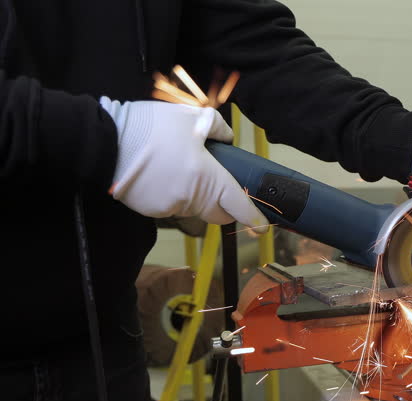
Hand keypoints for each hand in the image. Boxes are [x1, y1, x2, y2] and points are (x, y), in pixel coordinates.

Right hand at [99, 97, 267, 232]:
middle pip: (217, 212)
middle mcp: (190, 198)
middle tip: (215, 180)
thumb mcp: (190, 117)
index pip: (237, 204)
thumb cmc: (150, 127)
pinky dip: (171, 193)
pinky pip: (170, 205)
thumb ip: (217, 128)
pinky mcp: (149, 210)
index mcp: (207, 177)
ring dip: (192, 192)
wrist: (103, 140)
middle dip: (223, 203)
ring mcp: (168, 207)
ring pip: (192, 207)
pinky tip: (158, 171)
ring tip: (175, 163)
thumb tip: (226, 139)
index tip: (263, 227)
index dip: (253, 216)